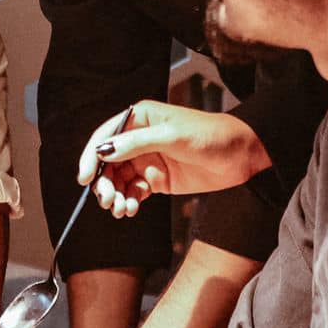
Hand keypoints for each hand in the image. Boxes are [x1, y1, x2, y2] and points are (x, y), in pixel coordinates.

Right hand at [77, 102, 271, 216]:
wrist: (242, 155)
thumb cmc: (210, 135)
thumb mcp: (172, 136)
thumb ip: (136, 144)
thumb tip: (103, 151)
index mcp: (139, 118)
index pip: (105, 136)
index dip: (90, 157)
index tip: (84, 178)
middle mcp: (138, 138)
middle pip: (108, 162)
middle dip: (104, 182)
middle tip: (108, 200)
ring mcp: (147, 160)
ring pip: (119, 179)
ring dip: (116, 195)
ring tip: (122, 209)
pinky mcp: (158, 180)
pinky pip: (134, 191)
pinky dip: (129, 201)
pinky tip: (132, 209)